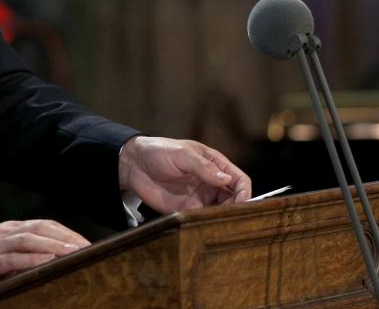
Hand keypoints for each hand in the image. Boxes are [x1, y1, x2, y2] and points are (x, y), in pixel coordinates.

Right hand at [0, 219, 89, 292]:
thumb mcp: (1, 252)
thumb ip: (22, 253)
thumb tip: (50, 260)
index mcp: (12, 229)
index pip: (45, 224)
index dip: (65, 231)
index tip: (85, 242)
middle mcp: (7, 232)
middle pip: (42, 228)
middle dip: (66, 236)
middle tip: (87, 247)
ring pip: (31, 239)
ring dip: (55, 244)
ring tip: (74, 251)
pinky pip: (14, 258)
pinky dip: (32, 257)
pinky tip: (48, 260)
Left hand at [118, 136, 250, 212]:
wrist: (133, 165)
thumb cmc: (159, 151)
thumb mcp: (182, 155)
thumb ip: (203, 167)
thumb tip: (226, 178)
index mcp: (214, 163)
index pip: (238, 179)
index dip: (244, 191)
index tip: (242, 202)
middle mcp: (211, 182)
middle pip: (235, 198)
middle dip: (238, 208)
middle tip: (233, 217)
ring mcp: (201, 197)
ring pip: (222, 210)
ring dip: (225, 217)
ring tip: (222, 223)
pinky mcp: (188, 209)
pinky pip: (204, 219)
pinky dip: (209, 223)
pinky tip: (208, 226)